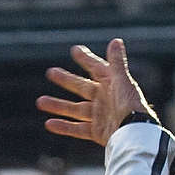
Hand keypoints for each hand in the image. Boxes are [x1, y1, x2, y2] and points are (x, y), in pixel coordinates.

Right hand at [37, 38, 152, 144]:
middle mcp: (104, 99)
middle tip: (50, 72)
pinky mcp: (97, 132)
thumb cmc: (130, 105)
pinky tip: (49, 123)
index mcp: (111, 84)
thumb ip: (117, 62)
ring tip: (40, 101)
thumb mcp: (122, 81)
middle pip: (81, 87)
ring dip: (57, 105)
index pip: (96, 68)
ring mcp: (99, 115)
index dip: (86, 59)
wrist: (134, 133)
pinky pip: (77, 128)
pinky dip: (63, 127)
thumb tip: (116, 41)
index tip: (75, 50)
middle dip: (66, 80)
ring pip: (75, 109)